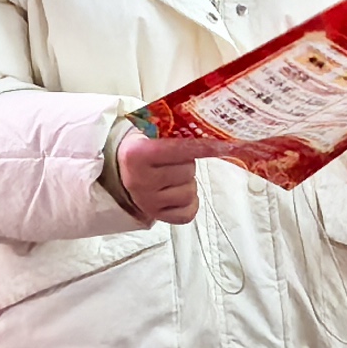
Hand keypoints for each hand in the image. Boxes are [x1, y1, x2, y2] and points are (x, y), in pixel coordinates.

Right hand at [113, 128, 227, 223]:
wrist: (122, 172)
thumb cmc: (142, 149)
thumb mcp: (148, 134)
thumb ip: (172, 131)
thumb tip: (206, 131)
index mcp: (137, 155)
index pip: (179, 149)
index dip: (203, 146)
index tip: (224, 145)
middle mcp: (140, 180)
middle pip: (187, 171)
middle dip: (188, 163)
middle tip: (178, 160)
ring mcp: (148, 202)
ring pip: (190, 192)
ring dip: (189, 183)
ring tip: (175, 177)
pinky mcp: (157, 216)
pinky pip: (188, 213)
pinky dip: (190, 203)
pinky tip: (179, 193)